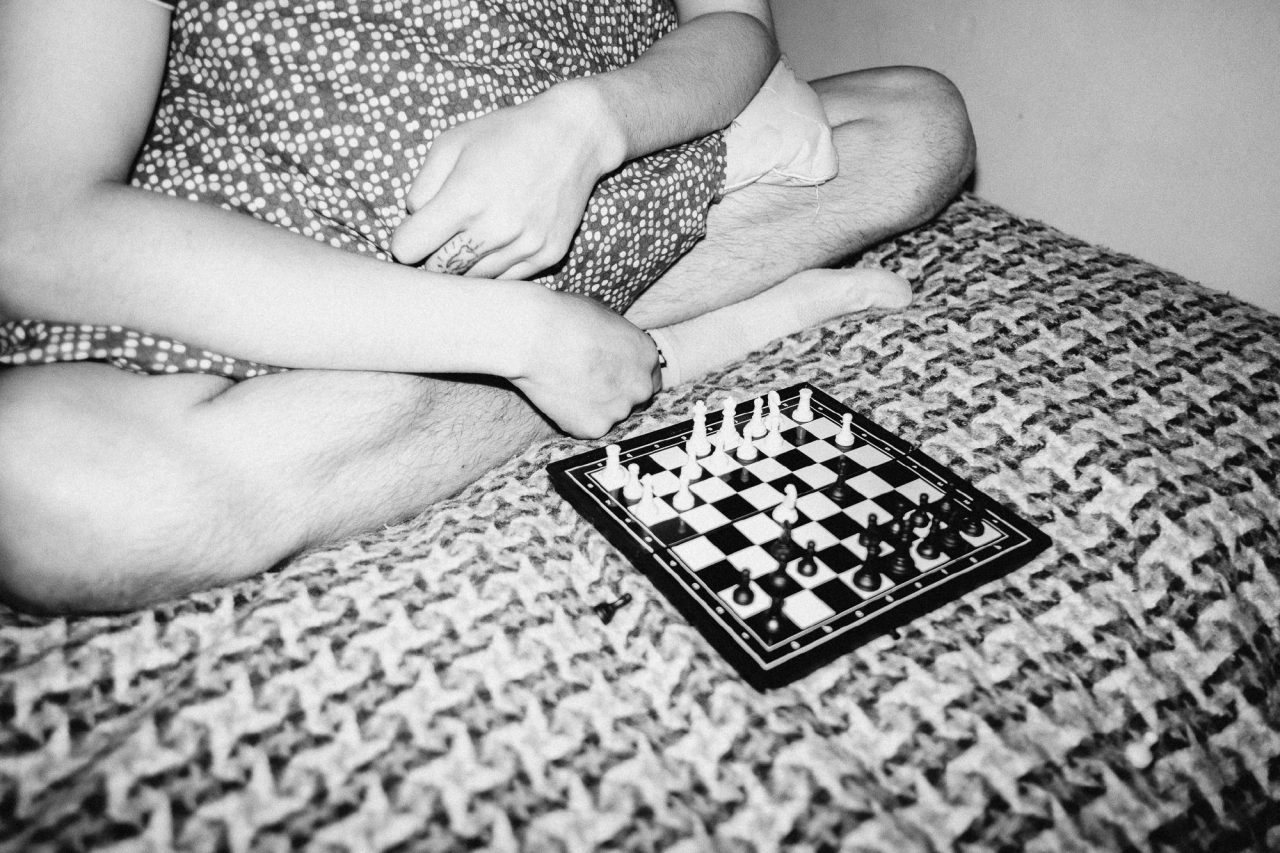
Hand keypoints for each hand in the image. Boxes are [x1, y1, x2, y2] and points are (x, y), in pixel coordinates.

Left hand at [390, 83, 622, 280]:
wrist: (574, 135)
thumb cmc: (506, 134)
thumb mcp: (451, 142)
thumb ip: (421, 186)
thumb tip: (414, 221)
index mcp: (465, 198)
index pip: (408, 249)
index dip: (404, 240)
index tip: (414, 230)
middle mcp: (495, 228)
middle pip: (438, 269)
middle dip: (431, 255)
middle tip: (441, 236)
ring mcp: (525, 245)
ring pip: (472, 280)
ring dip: (464, 263)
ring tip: (472, 235)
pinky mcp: (547, 255)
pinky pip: (505, 280)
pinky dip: (493, 266)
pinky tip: (496, 241)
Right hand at [511, 290, 660, 438]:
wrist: (534, 336)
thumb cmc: (564, 318)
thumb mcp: (605, 319)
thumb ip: (618, 343)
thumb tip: (613, 350)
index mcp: (647, 355)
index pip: (650, 378)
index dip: (629, 379)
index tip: (612, 378)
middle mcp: (641, 386)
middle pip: (634, 401)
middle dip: (615, 396)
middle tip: (586, 385)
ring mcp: (619, 410)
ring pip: (608, 416)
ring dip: (593, 408)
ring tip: (566, 386)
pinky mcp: (594, 428)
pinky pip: (584, 428)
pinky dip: (572, 419)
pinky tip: (557, 398)